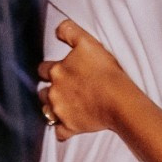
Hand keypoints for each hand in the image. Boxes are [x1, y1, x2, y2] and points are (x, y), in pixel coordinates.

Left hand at [36, 19, 133, 135]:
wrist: (118, 100)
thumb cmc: (106, 71)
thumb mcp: (88, 42)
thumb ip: (70, 31)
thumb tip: (58, 30)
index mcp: (57, 71)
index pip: (43, 69)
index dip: (51, 69)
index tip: (61, 70)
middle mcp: (54, 92)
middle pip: (42, 92)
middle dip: (50, 89)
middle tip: (65, 88)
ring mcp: (60, 111)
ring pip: (47, 111)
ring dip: (54, 108)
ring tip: (67, 105)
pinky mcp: (70, 127)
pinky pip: (60, 132)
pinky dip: (63, 129)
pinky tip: (70, 125)